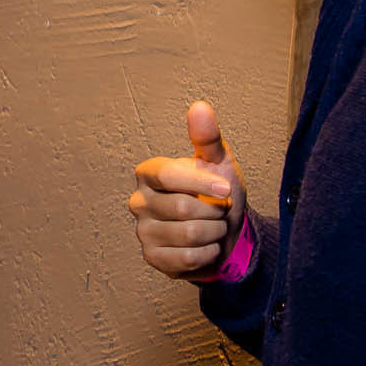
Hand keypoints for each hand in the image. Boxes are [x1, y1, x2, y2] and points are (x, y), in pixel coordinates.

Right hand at [128, 100, 249, 279]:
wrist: (225, 233)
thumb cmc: (217, 194)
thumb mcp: (218, 162)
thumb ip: (207, 137)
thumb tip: (199, 107)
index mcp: (149, 173)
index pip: (169, 176)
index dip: (202, 183)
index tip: (226, 189)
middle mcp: (139, 202)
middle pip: (182, 208)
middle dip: (214, 211)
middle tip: (220, 210)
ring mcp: (143, 231)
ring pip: (188, 234)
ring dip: (214, 232)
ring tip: (215, 227)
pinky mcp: (152, 257)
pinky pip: (187, 258)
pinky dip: (208, 253)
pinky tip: (208, 245)